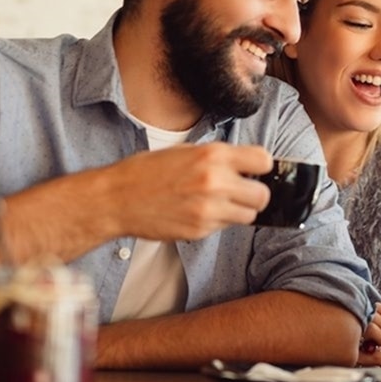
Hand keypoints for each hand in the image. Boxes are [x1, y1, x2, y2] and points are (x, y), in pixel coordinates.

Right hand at [102, 143, 272, 240]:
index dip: (261, 167)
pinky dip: (216, 222)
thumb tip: (244, 166)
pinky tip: (196, 212)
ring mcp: (208, 209)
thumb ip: (217, 158)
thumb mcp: (185, 151)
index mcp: (212, 155)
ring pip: (248, 216)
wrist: (116, 199)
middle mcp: (215, 181)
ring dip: (239, 211)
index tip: (254, 171)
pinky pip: (224, 228)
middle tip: (241, 192)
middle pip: (263, 195)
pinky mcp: (200, 230)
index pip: (263, 161)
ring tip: (218, 203)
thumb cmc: (146, 172)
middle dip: (254, 194)